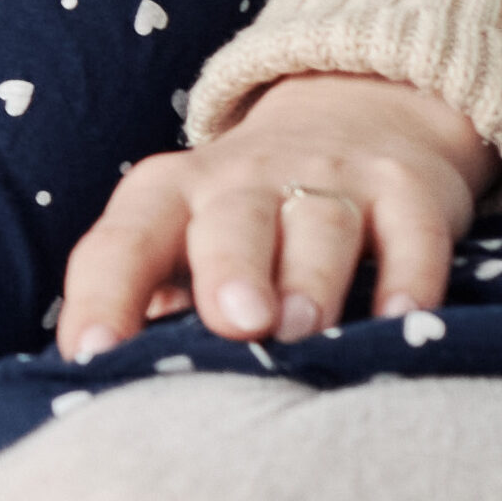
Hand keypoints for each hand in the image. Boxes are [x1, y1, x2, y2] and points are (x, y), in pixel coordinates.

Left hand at [49, 70, 490, 353]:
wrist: (353, 116)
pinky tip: (402, 317)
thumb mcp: (185, 244)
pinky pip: (411, 229)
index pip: (122, 243)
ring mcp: (330, 177)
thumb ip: (156, 306)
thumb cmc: (244, 221)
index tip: (91, 353)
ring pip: (318, 222)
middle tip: (234, 322)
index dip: (102, 294)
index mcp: (170, 196)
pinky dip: (409, 273)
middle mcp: (244, 180)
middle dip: (228, 269)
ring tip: (303, 328)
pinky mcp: (404, 188)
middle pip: (229, 221)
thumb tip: (116, 384)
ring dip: (311, 277)